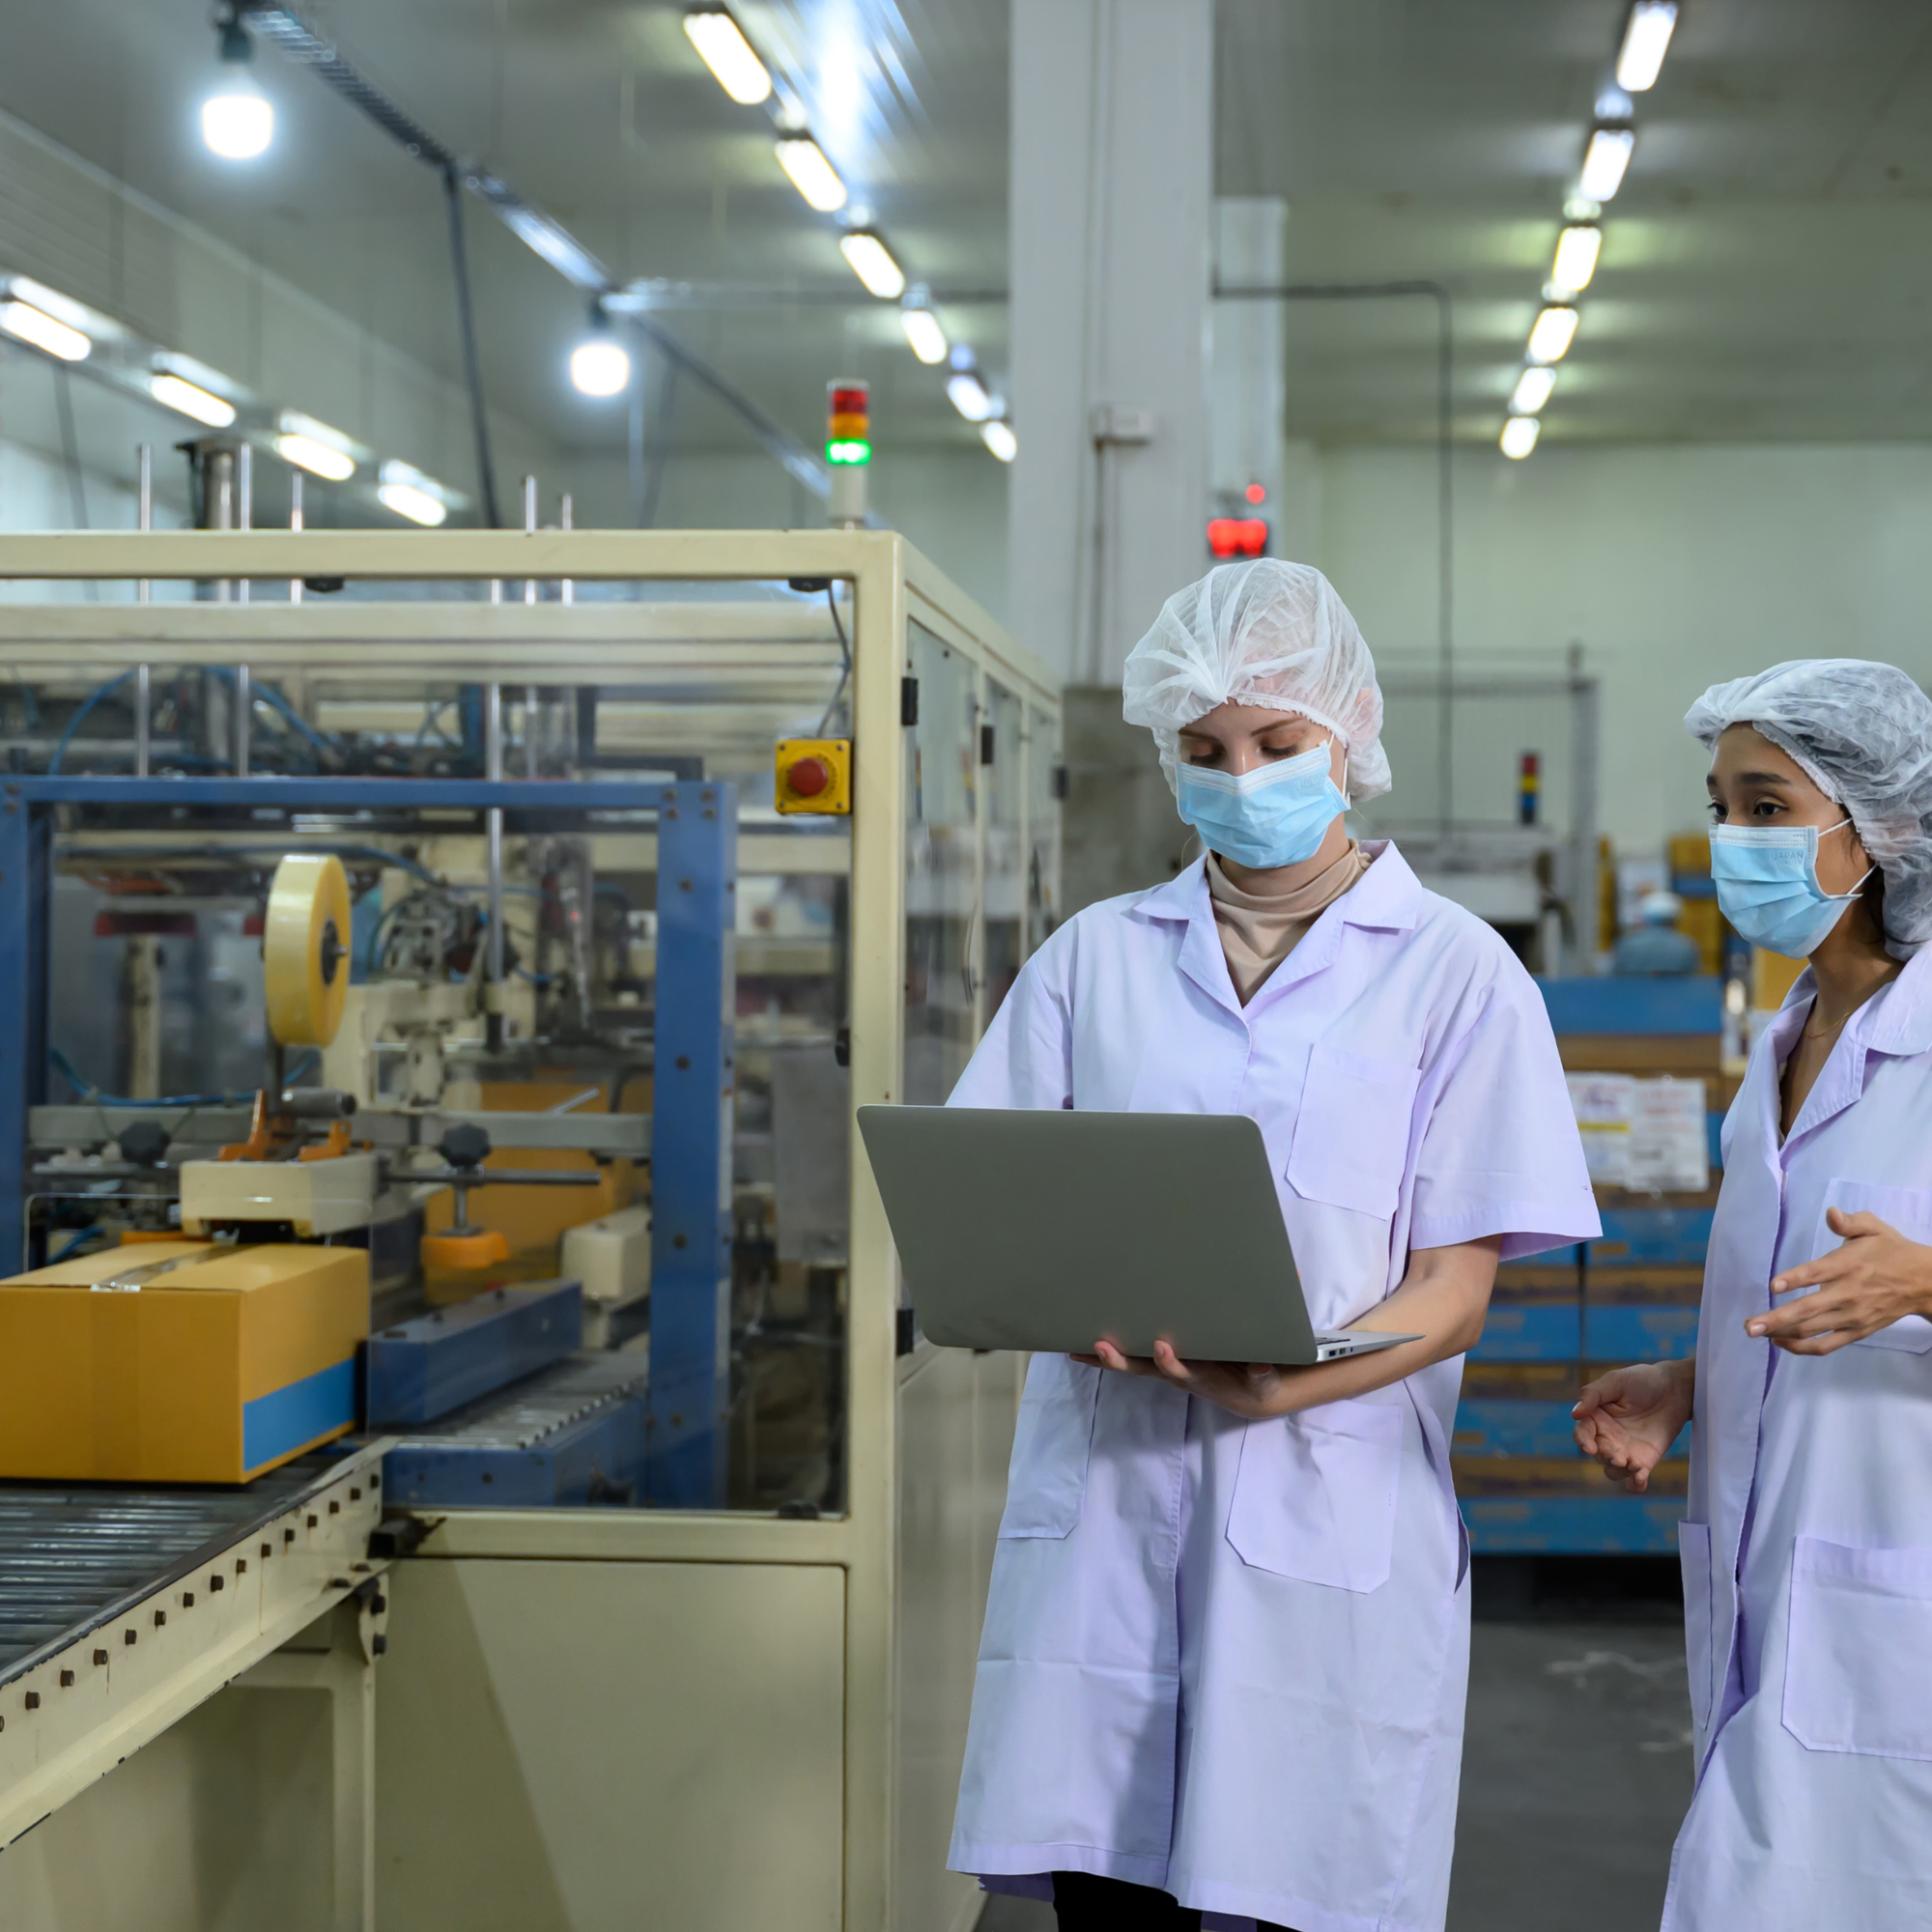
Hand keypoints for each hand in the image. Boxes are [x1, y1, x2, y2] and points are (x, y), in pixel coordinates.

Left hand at [1075, 1338, 1309, 1419]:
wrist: (1250, 1395)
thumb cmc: (1256, 1383)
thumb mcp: (1265, 1383)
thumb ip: (1262, 1375)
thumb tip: (1261, 1366)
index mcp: (1201, 1376)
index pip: (1181, 1371)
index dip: (1170, 1362)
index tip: (1162, 1346)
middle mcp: (1177, 1374)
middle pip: (1144, 1369)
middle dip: (1122, 1360)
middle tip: (1101, 1346)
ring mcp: (1167, 1368)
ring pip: (1131, 1363)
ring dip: (1105, 1358)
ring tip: (1076, 1349)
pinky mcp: (1163, 1361)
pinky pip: (1131, 1358)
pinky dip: (1106, 1355)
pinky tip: (1079, 1349)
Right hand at [1572, 1360, 1693, 1493]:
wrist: (1675, 1389)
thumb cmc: (1642, 1380)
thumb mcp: (1616, 1381)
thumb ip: (1593, 1395)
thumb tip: (1574, 1414)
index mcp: (1596, 1418)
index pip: (1582, 1434)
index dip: (1583, 1442)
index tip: (1590, 1447)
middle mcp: (1607, 1437)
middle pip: (1598, 1455)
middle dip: (1607, 1458)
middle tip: (1619, 1457)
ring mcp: (1626, 1450)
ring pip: (1613, 1471)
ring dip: (1620, 1472)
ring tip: (1634, 1466)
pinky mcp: (1645, 1460)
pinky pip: (1635, 1479)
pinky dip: (1635, 1484)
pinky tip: (1641, 1479)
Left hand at [1750, 1209, 1931, 1355]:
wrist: (1923, 1282)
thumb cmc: (1891, 1250)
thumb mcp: (1874, 1227)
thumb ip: (1849, 1222)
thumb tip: (1831, 1213)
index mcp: (1848, 1265)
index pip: (1817, 1273)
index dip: (1794, 1280)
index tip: (1772, 1286)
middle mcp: (1848, 1293)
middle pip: (1808, 1310)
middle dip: (1775, 1319)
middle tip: (1748, 1325)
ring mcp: (1852, 1316)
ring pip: (1812, 1330)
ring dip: (1781, 1332)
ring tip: (1754, 1331)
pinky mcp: (1856, 1332)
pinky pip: (1825, 1345)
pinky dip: (1801, 1347)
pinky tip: (1780, 1341)